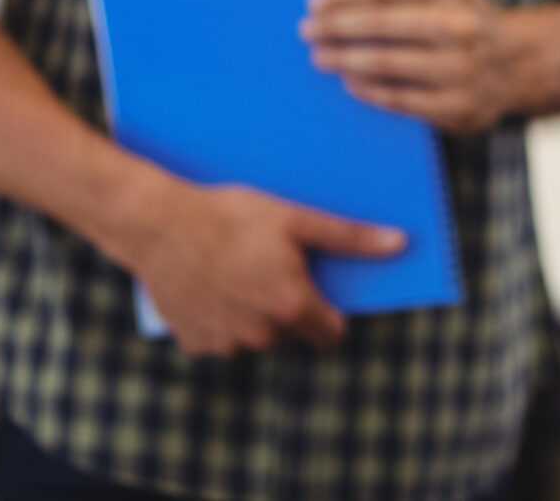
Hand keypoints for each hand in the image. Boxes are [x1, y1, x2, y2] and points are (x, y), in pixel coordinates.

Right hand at [122, 178, 403, 356]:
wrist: (159, 225)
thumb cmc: (230, 216)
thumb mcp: (296, 219)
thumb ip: (350, 237)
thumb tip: (400, 244)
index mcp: (292, 306)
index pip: (332, 334)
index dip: (333, 316)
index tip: (326, 297)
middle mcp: (261, 335)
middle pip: (295, 336)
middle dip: (295, 312)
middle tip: (277, 274)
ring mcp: (226, 343)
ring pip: (258, 340)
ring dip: (258, 319)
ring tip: (244, 276)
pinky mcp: (194, 343)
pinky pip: (222, 340)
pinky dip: (224, 321)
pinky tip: (217, 287)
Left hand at [302, 0, 515, 133]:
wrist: (516, 66)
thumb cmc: (460, 22)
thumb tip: (333, 0)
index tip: (314, 1)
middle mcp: (465, 23)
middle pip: (383, 22)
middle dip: (337, 25)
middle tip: (307, 29)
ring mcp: (463, 67)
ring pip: (386, 61)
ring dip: (344, 58)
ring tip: (319, 56)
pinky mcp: (458, 105)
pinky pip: (398, 97)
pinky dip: (367, 88)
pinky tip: (348, 81)